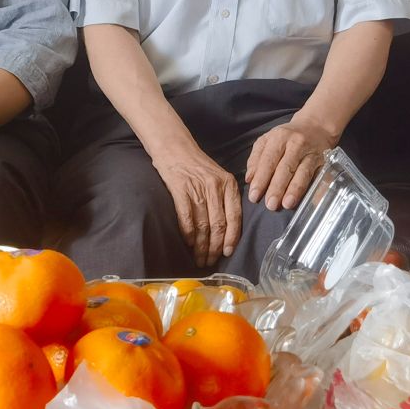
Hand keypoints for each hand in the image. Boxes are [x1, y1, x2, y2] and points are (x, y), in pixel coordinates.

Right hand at [151, 142, 243, 265]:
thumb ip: (226, 198)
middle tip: (210, 261)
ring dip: (201, 246)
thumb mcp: (219, 176)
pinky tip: (188, 243)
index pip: (234, 217)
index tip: (227, 253)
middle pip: (218, 225)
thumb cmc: (197, 165)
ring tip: (198, 258)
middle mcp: (215, 186)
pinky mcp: (180, 189)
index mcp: (228, 184)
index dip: (231, 238)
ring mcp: (197, 188)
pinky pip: (187, 218)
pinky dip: (188, 234)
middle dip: (214, 247)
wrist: (175, 147)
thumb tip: (228, 229)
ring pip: (203, 225)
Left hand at [244, 117, 335, 211]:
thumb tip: (249, 179)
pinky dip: (317, 189)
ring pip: (303, 173)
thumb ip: (256, 158)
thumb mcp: (267, 140)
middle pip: (286, 168)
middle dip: (277, 187)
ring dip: (295, 190)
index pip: (268, 160)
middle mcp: (296, 144)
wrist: (316, 126)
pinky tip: (312, 201)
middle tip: (270, 204)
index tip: (254, 195)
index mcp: (279, 138)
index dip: (261, 179)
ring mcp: (311, 153)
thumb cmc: (287, 137)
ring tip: (287, 204)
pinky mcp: (325, 162)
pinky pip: (319, 177)